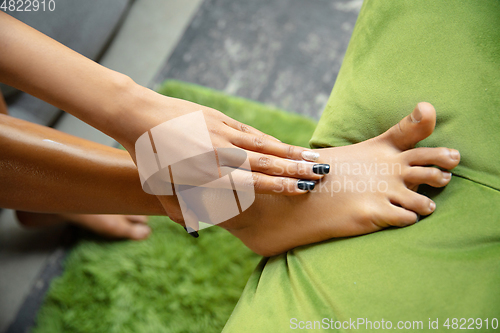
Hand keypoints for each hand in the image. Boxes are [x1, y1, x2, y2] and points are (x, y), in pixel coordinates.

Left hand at [119, 86, 328, 195]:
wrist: (137, 115)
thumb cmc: (147, 157)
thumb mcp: (159, 189)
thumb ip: (179, 211)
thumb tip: (196, 231)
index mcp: (207, 175)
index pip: (252, 183)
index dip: (280, 186)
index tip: (302, 190)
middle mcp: (219, 154)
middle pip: (265, 164)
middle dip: (296, 171)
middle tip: (322, 176)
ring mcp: (221, 134)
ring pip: (263, 145)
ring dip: (290, 153)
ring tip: (315, 159)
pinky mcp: (219, 119)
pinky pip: (250, 131)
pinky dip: (270, 139)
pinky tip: (284, 144)